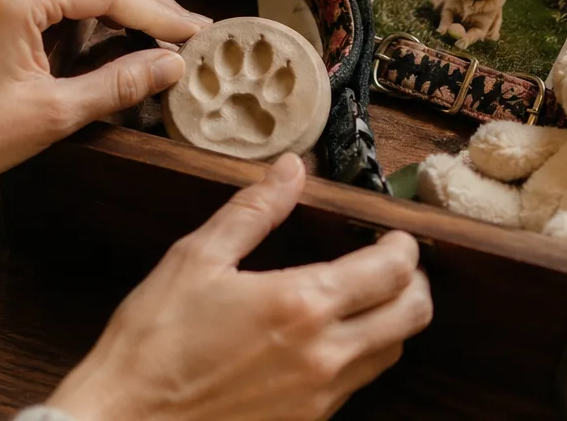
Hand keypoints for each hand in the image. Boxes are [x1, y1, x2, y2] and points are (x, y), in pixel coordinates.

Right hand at [46, 155, 432, 420]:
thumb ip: (254, 210)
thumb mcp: (197, 259)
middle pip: (412, 316)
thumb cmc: (153, 342)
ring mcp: (318, 397)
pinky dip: (360, 355)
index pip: (393, 271)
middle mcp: (324, 355)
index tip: (394, 235)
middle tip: (393, 264)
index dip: (404, 247)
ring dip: (391, 321)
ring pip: (390, 353)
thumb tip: (292, 168)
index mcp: (302, 304)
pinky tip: (329, 337)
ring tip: (366, 297)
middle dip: (413, 283)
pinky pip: (356, 385)